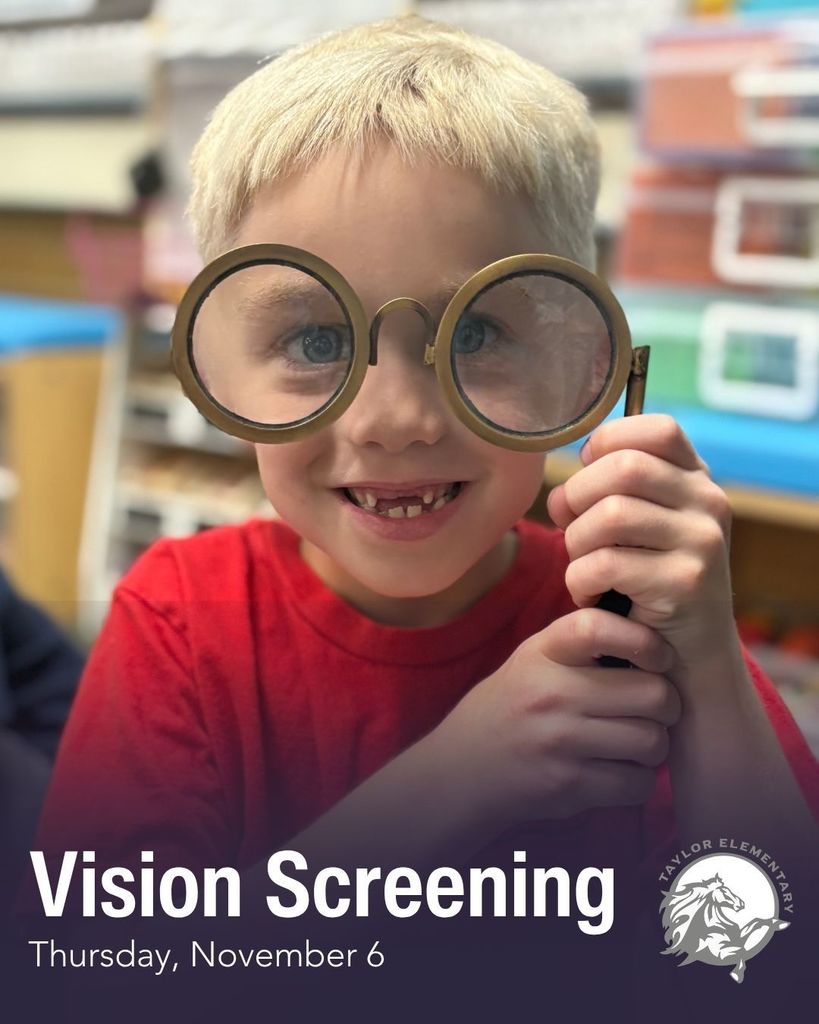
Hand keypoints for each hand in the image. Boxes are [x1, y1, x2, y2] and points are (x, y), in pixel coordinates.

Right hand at [432, 608, 680, 834]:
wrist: (464, 766)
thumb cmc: (515, 704)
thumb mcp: (535, 658)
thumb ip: (584, 643)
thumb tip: (656, 636)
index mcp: (544, 653)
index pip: (597, 627)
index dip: (644, 639)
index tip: (659, 656)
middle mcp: (551, 694)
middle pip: (652, 693)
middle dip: (667, 704)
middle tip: (659, 709)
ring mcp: (560, 742)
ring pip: (652, 742)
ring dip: (657, 746)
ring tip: (640, 741)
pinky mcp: (569, 786)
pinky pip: (637, 784)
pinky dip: (639, 781)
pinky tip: (621, 771)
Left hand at [546, 415, 735, 680]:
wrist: (688, 657)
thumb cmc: (646, 584)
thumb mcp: (635, 528)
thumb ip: (603, 494)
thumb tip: (561, 493)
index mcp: (698, 480)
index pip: (657, 429)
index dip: (608, 443)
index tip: (588, 475)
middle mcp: (710, 503)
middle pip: (623, 468)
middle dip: (578, 496)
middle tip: (571, 530)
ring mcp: (703, 542)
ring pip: (609, 516)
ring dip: (576, 544)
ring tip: (582, 566)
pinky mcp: (685, 583)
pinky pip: (603, 564)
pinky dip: (579, 581)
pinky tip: (589, 595)